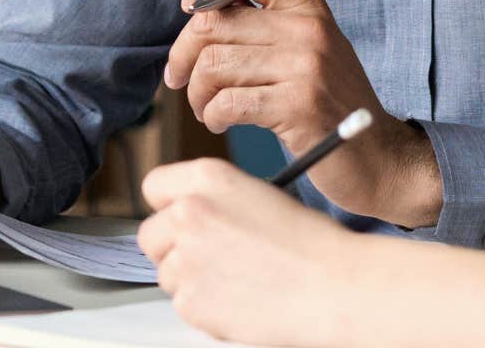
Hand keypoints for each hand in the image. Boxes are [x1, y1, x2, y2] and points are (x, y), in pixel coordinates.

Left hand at [138, 158, 357, 345]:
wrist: (333, 284)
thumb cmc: (310, 242)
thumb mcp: (260, 195)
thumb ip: (216, 201)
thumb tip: (192, 219)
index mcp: (209, 178)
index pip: (154, 186)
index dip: (170, 205)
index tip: (181, 217)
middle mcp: (189, 213)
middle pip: (150, 234)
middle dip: (173, 246)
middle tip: (210, 256)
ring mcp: (185, 259)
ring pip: (167, 273)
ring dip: (192, 279)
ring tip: (239, 278)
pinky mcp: (190, 301)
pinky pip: (184, 304)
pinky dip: (206, 306)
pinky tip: (241, 298)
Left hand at [165, 0, 442, 226]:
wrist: (379, 156)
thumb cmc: (330, 105)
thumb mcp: (308, 49)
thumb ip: (263, 25)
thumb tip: (197, 11)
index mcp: (306, 5)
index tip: (192, 11)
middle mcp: (307, 27)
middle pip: (211, 21)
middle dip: (182, 55)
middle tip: (180, 80)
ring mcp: (306, 65)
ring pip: (212, 64)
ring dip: (197, 93)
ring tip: (208, 108)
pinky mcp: (299, 105)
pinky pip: (227, 102)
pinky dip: (212, 116)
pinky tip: (221, 123)